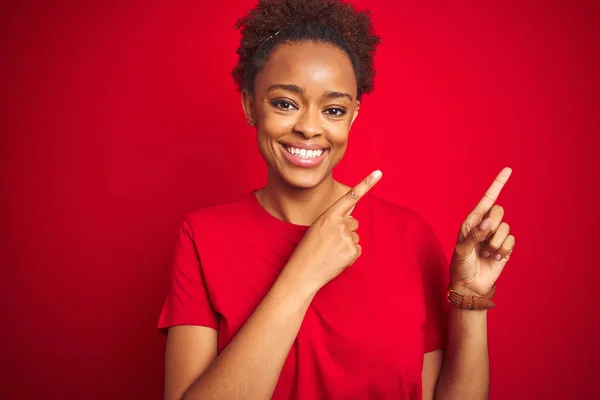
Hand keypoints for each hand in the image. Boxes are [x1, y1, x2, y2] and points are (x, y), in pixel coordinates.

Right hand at [284, 170, 382, 291]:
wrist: (303, 273)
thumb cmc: (308, 250)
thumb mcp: (317, 228)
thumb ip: (334, 220)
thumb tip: (352, 221)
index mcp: (328, 215)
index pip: (350, 196)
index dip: (366, 184)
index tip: (378, 173)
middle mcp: (339, 224)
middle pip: (354, 222)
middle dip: (345, 231)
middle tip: (329, 242)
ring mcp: (347, 238)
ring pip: (355, 236)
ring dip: (346, 244)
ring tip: (331, 252)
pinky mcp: (353, 251)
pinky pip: (357, 249)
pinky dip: (350, 255)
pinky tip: (337, 259)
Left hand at [450, 167, 515, 295]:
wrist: (469, 285)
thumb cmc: (460, 266)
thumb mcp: (462, 250)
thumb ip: (474, 235)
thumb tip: (488, 222)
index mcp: (471, 221)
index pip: (487, 199)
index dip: (498, 184)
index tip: (508, 169)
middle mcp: (484, 226)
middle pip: (499, 211)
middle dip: (492, 226)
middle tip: (482, 241)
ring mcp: (495, 236)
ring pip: (505, 228)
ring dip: (496, 243)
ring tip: (486, 253)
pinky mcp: (505, 247)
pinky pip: (511, 241)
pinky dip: (503, 250)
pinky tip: (494, 258)